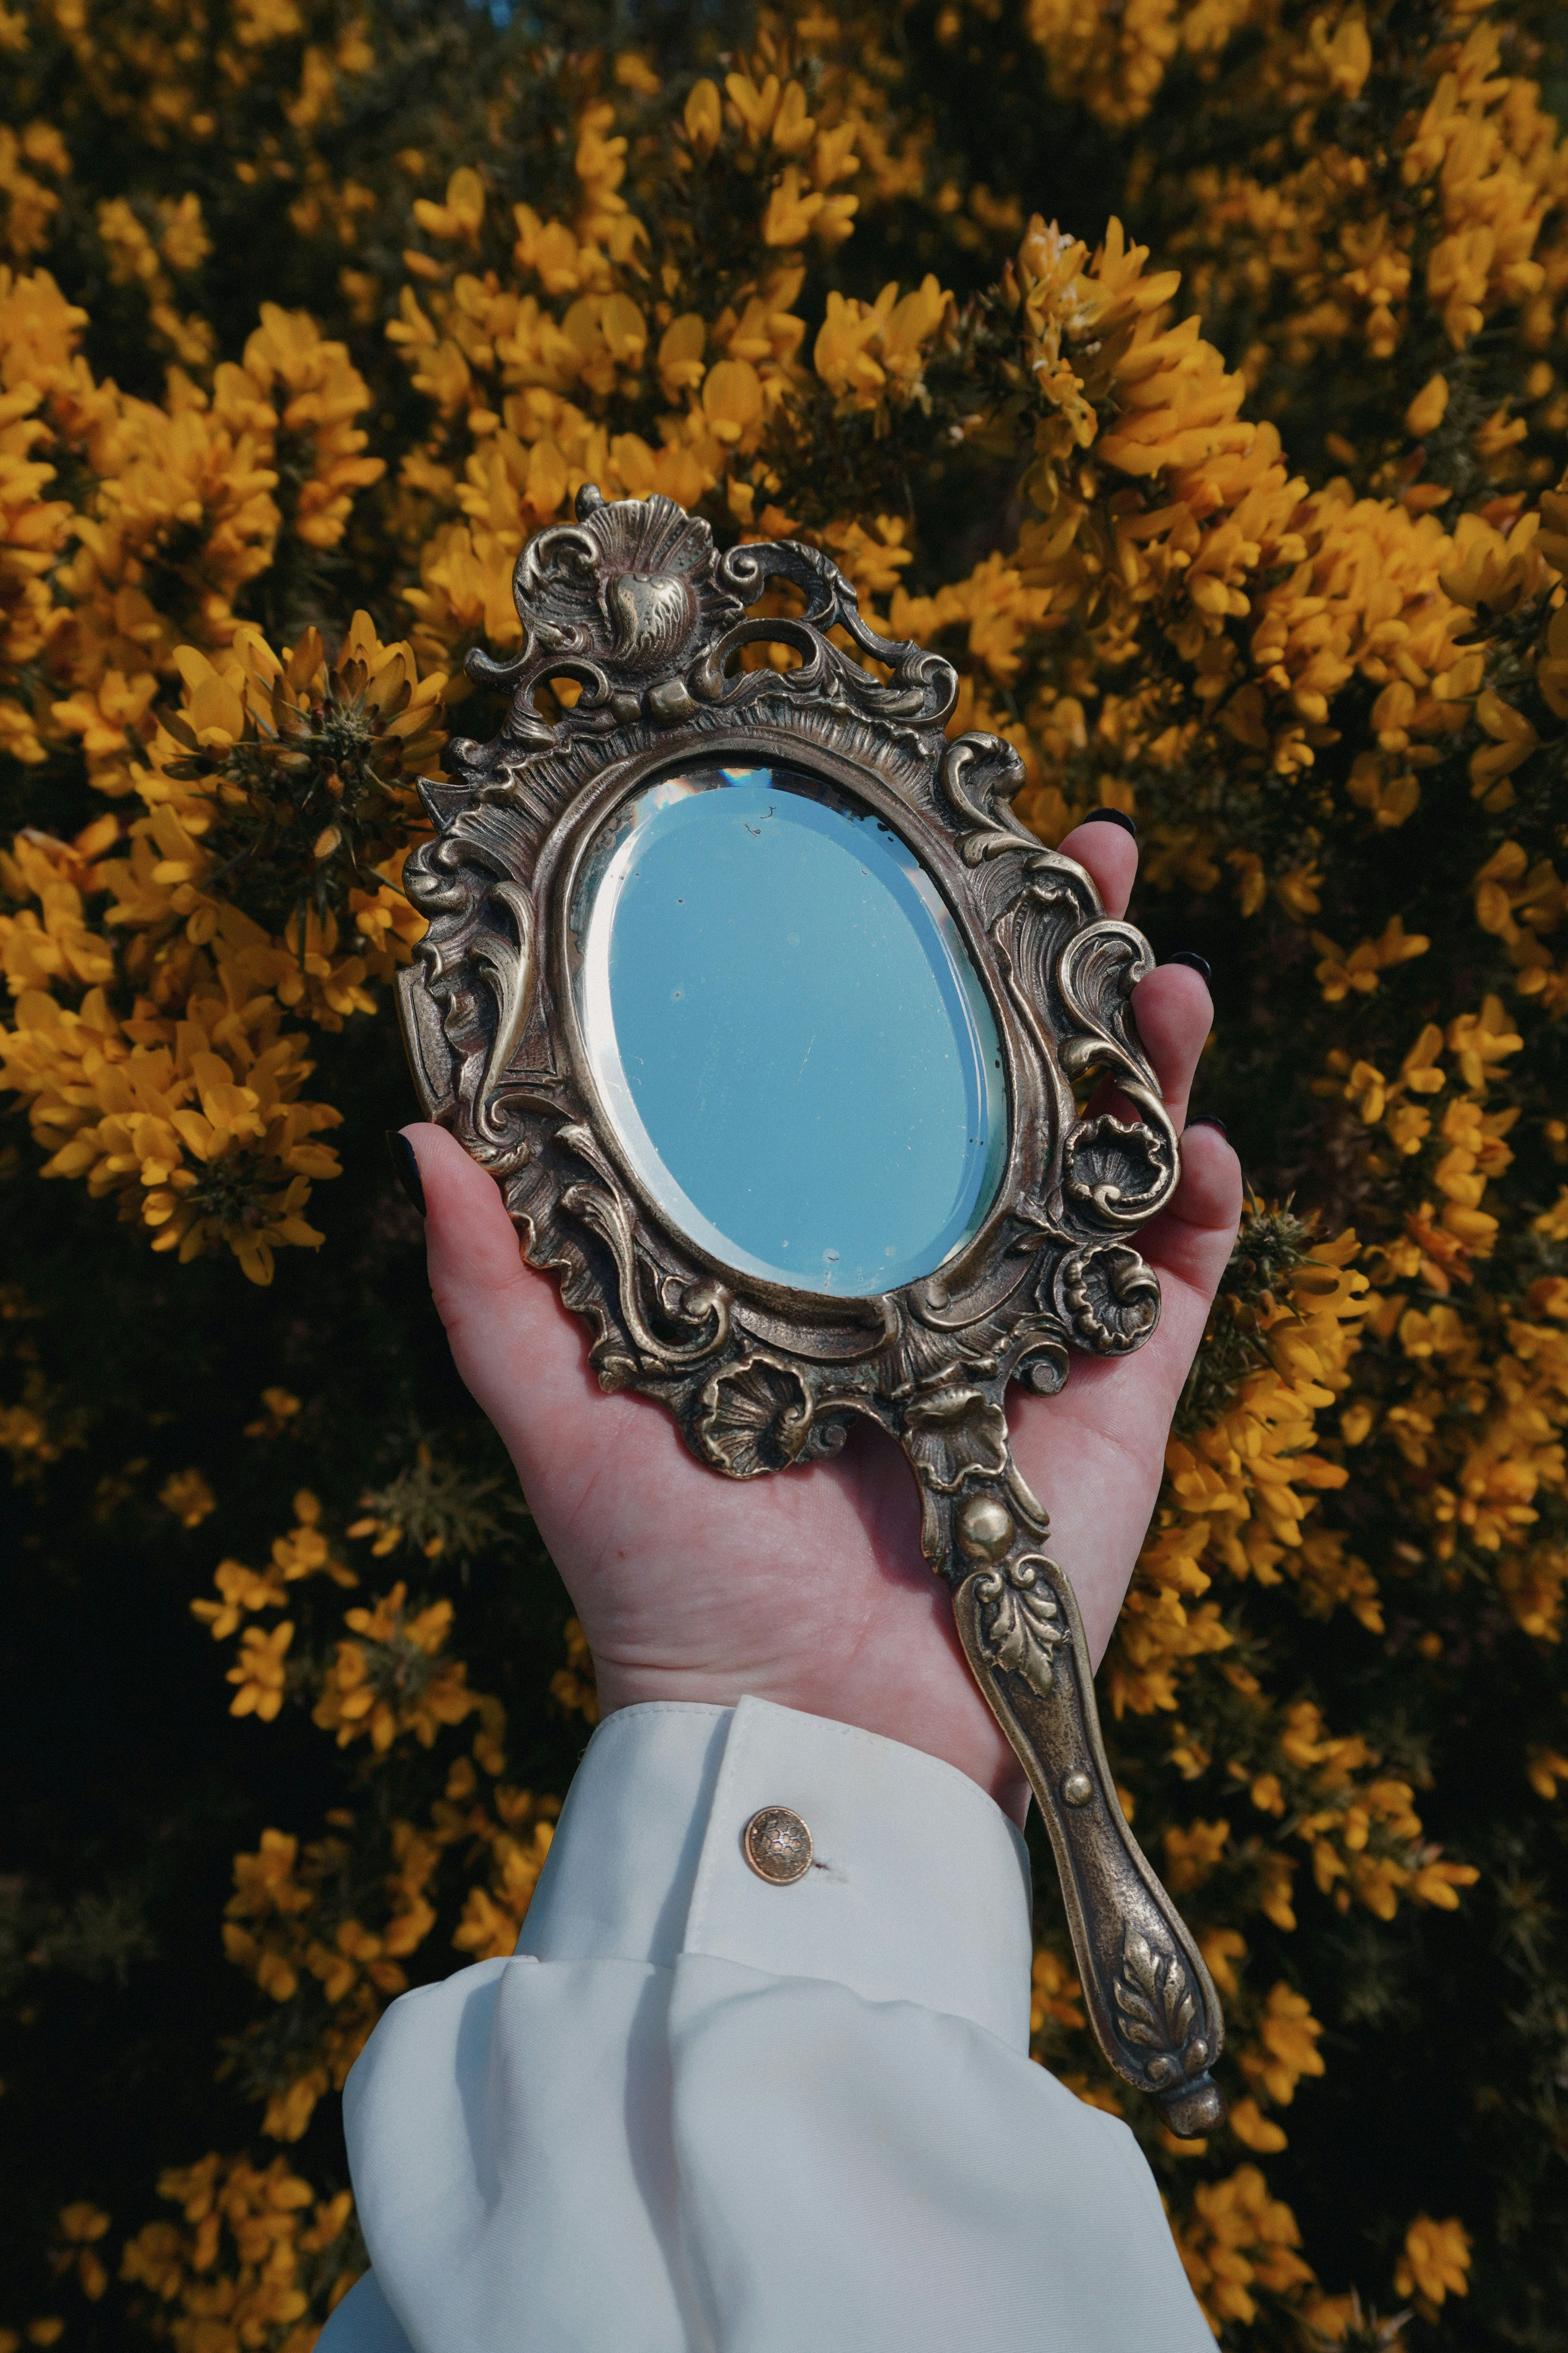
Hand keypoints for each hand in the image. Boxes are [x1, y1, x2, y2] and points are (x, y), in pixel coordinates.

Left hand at [407, 821, 1241, 1824]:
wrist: (803, 1736)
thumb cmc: (667, 1583)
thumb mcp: (559, 1412)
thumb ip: (494, 1283)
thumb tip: (418, 1131)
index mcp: (810, 1256)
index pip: (862, 1081)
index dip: (894, 972)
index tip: (907, 861)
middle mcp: (925, 1270)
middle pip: (1005, 1086)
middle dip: (1051, 969)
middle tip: (1082, 856)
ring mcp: (1027, 1327)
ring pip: (1107, 1156)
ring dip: (1145, 1054)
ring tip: (1157, 968)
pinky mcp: (1113, 1402)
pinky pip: (1180, 1279)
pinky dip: (1201, 1200)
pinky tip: (1199, 1136)